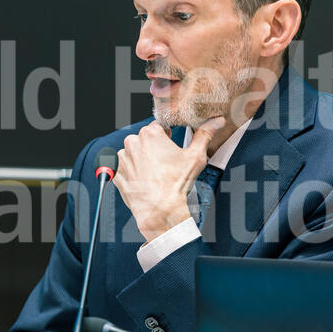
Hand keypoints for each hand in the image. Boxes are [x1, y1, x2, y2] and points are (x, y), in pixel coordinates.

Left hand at [113, 117, 226, 238]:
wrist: (159, 209)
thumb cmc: (176, 184)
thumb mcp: (195, 157)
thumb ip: (204, 135)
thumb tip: (217, 122)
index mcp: (150, 134)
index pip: (158, 127)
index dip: (165, 136)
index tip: (170, 145)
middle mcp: (133, 143)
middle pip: (143, 139)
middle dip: (152, 148)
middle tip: (164, 162)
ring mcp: (122, 158)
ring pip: (132, 153)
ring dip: (140, 159)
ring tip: (154, 173)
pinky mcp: (116, 173)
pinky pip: (123, 168)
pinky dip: (131, 172)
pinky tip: (143, 180)